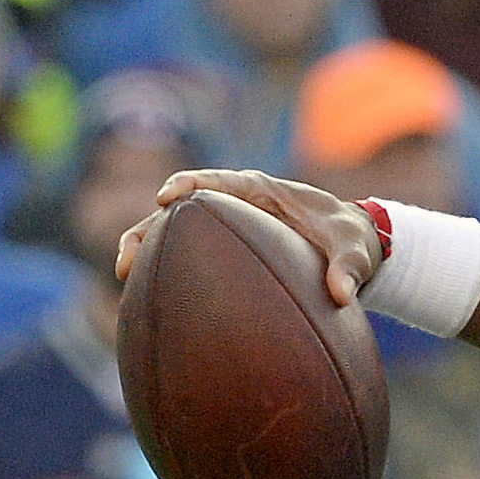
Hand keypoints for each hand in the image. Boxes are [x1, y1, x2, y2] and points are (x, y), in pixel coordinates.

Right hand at [116, 168, 382, 308]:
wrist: (351, 246)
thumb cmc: (350, 240)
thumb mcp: (355, 252)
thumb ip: (349, 269)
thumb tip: (340, 294)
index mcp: (260, 190)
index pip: (216, 181)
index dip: (187, 186)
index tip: (167, 198)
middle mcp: (234, 203)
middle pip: (180, 209)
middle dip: (150, 226)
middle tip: (129, 254)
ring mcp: (225, 224)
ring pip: (174, 232)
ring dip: (146, 247)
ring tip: (123, 274)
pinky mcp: (222, 247)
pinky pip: (188, 254)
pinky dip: (166, 269)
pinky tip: (148, 297)